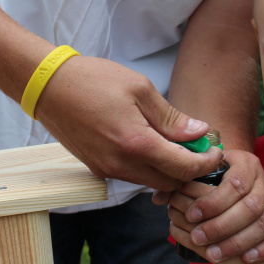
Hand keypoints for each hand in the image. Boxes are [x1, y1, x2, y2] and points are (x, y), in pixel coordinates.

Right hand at [35, 56, 222, 190]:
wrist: (48, 87)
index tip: (215, 150)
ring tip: (175, 143)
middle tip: (199, 147)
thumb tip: (199, 132)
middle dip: (190, 170)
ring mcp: (107, 170)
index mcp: (137, 144)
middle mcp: (122, 165)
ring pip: (151, 182)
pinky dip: (148, 167)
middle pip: (170, 183)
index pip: (184, 169)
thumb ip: (171, 117)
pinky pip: (132, 176)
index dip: (206, 163)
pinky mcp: (97, 169)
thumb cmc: (93, 80)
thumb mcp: (140, 89)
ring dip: (169, 170)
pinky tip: (150, 145)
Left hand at [158, 149, 263, 262]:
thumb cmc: (215, 192)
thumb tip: (158, 198)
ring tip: (213, 254)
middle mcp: (262, 181)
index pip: (234, 183)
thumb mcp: (199, 183)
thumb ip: (180, 189)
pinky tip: (245, 259)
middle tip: (198, 237)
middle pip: (250, 206)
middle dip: (221, 225)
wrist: (243, 202)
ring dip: (237, 241)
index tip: (191, 216)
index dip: (212, 202)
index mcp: (244, 163)